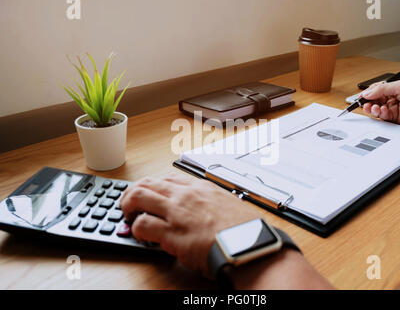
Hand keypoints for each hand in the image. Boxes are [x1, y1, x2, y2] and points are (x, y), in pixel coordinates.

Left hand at [120, 172, 260, 275]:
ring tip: (127, 214)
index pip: (168, 178)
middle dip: (134, 191)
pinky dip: (136, 229)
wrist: (249, 245)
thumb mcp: (230, 205)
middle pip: (148, 182)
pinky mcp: (171, 233)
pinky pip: (142, 225)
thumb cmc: (245, 229)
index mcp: (201, 187)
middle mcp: (186, 195)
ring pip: (139, 196)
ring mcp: (177, 212)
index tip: (150, 192)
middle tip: (130, 202)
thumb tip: (206, 211)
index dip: (154, 185)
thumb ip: (213, 203)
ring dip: (128, 205)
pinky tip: (140, 235)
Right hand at [361, 80, 399, 130]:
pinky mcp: (394, 118)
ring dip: (372, 108)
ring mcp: (392, 108)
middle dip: (367, 102)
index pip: (375, 90)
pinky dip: (379, 114)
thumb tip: (367, 92)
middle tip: (364, 103)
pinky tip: (382, 111)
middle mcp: (392, 98)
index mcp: (393, 88)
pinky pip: (381, 117)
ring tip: (373, 107)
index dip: (367, 93)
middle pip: (373, 100)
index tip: (360, 96)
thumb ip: (382, 89)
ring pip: (375, 109)